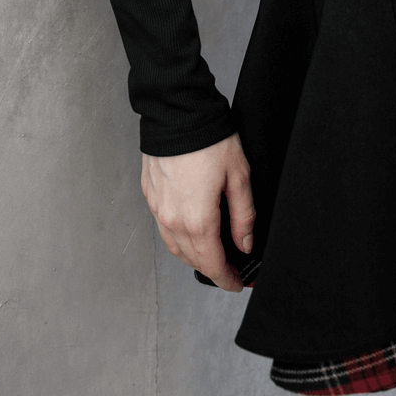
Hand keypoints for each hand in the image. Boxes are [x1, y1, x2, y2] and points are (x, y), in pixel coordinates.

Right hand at [141, 132, 254, 292]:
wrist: (177, 111)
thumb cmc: (210, 138)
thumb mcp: (239, 176)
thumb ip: (244, 215)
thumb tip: (245, 244)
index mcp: (197, 220)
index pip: (212, 264)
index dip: (227, 278)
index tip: (238, 283)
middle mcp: (172, 219)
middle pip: (192, 259)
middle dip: (212, 268)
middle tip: (230, 269)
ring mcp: (157, 208)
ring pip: (174, 246)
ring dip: (193, 255)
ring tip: (211, 253)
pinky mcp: (150, 194)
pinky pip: (163, 226)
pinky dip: (177, 236)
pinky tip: (190, 228)